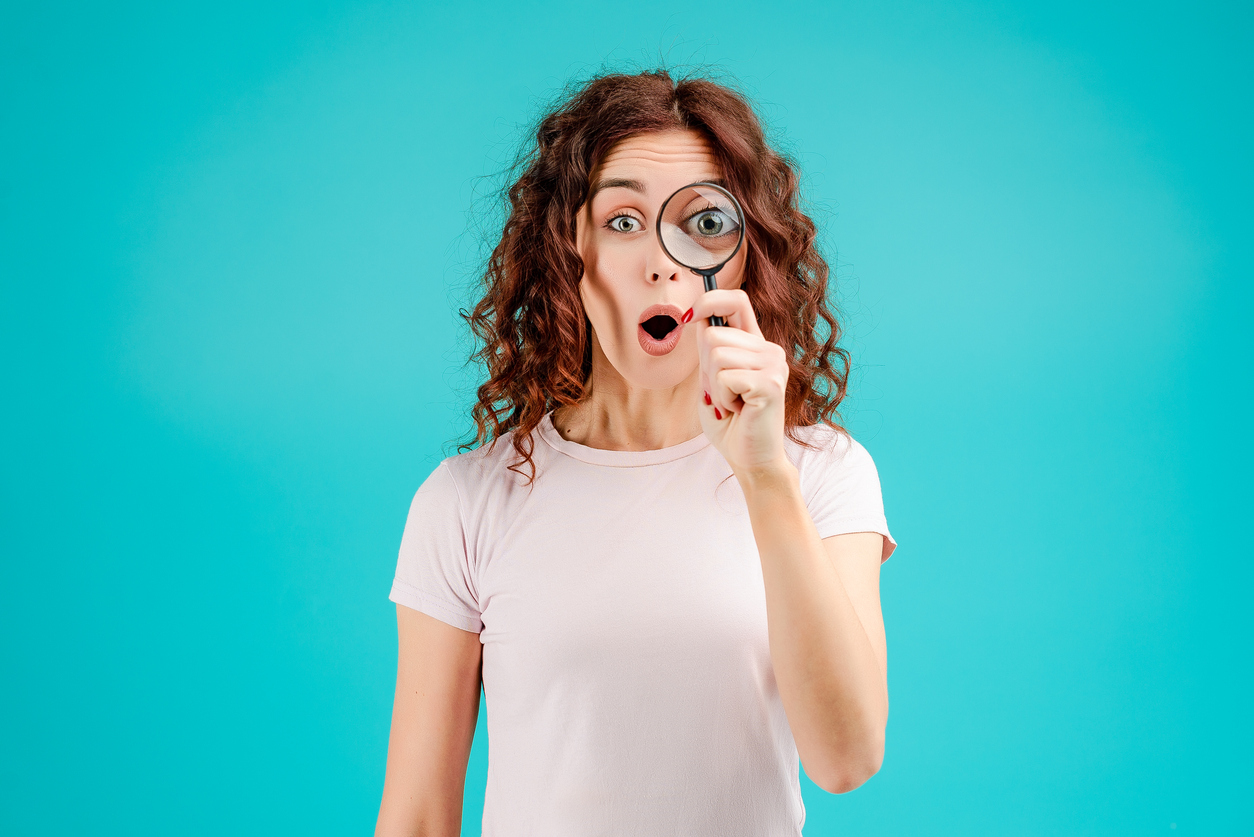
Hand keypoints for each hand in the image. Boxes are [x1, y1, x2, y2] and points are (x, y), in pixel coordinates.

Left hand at [691, 288, 791, 479]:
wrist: (751, 459)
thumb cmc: (731, 424)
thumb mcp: (712, 380)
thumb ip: (710, 351)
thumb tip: (697, 318)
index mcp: (756, 345)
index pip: (737, 300)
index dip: (709, 300)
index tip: (689, 318)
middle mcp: (768, 350)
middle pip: (712, 334)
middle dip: (704, 368)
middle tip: (721, 394)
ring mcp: (773, 364)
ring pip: (716, 355)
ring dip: (713, 386)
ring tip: (731, 403)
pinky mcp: (770, 383)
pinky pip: (725, 377)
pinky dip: (721, 398)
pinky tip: (738, 410)